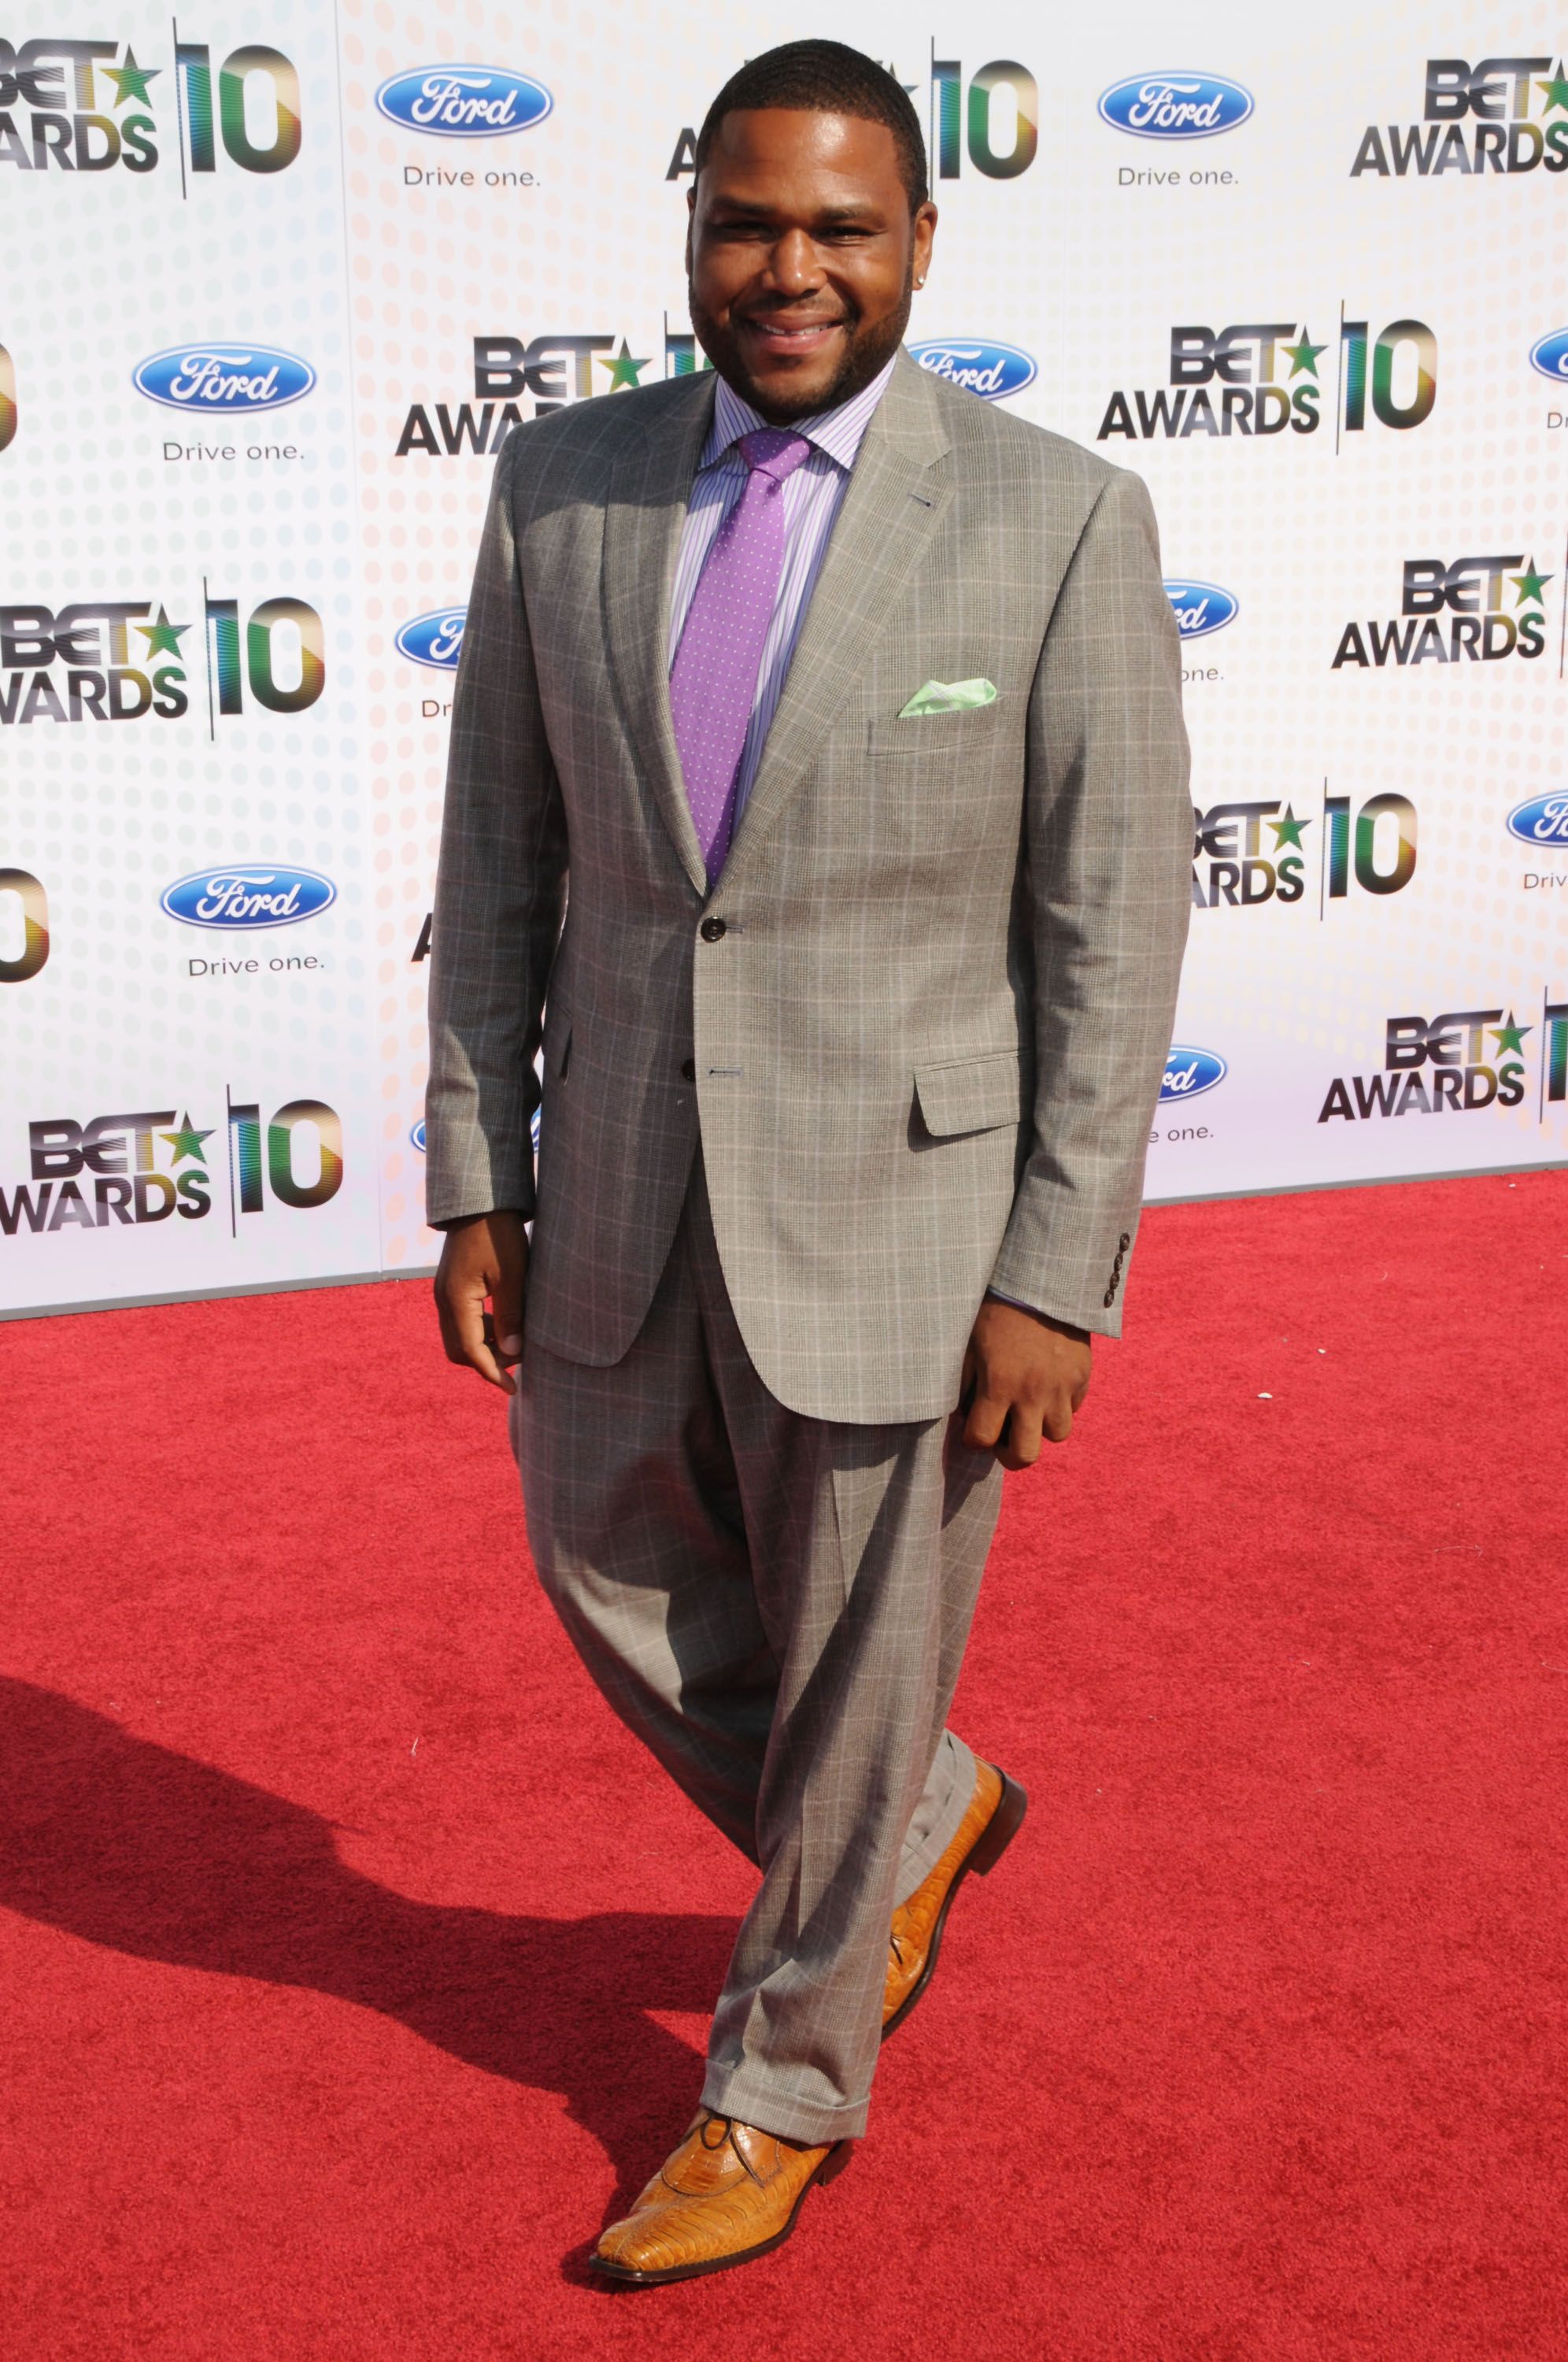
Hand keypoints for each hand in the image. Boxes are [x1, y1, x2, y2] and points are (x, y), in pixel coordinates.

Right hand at [433, 1210, 528, 1393]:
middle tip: (518, 1360)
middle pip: (458, 1350)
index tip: (513, 1387)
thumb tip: (513, 1352)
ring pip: (459, 1336)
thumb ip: (511, 1316)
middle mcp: (443, 1300)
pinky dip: (481, 1329)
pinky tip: (504, 1323)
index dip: (492, 1373)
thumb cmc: (499, 1235)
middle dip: (486, 1362)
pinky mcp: (451, 1285)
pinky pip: (461, 1319)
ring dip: (484, 1345)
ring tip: (516, 1341)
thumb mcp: (512, 1277)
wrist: (480, 1201)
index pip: (471, 1352)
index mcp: (455, 1301)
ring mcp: (444, 1292)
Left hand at [960, 1297, 1090, 1469]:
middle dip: (1009, 1454)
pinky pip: (1073, 1407)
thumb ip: (964, 1382)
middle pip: (1025, 1456)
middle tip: (1003, 1437)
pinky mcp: (1082, 1375)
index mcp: (999, 1384)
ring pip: (1056, 1434)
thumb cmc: (995, 1309)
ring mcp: (1062, 1386)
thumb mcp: (969, 1344)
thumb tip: (962, 1413)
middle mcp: (1033, 1392)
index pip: (981, 1439)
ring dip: (1040, 1428)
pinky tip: (1047, 1386)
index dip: (972, 1440)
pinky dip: (1060, 1405)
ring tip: (1029, 1409)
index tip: (973, 1429)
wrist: (1041, 1278)